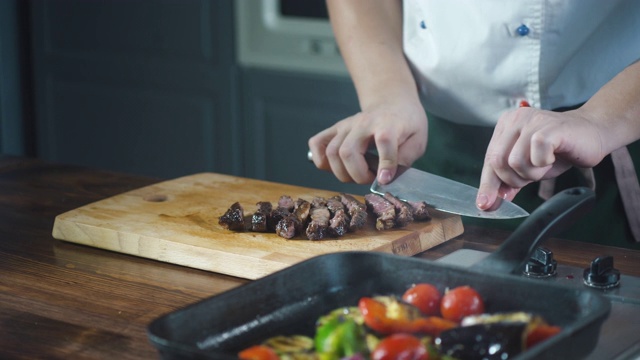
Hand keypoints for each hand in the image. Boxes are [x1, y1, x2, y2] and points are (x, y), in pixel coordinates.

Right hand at [308, 98, 427, 184]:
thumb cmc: (407, 124)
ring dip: (342, 172)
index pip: (384, 141)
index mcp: (389, 123)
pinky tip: (335, 166)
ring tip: (358, 173)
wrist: (393, 102)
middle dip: (357, 174)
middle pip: (347, 152)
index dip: (385, 163)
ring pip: (332, 152)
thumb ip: (405, 158)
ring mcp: (346, 125)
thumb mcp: (418, 140)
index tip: (384, 179)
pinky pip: (317, 144)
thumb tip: (386, 177)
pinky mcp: (335, 128)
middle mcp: (364, 122)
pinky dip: (321, 160)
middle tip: (370, 178)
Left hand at [477, 107, 604, 209]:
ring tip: (545, 164)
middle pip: (497, 161)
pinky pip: (535, 156)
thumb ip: (507, 181)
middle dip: (513, 179)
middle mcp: (515, 120)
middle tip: (532, 176)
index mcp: (505, 126)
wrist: (593, 133)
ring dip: (532, 173)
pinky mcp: (549, 128)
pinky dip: (544, 164)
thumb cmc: (559, 150)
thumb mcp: (528, 167)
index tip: (486, 205)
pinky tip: (553, 157)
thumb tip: (489, 203)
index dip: (488, 185)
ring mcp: (532, 122)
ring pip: (515, 162)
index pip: (489, 159)